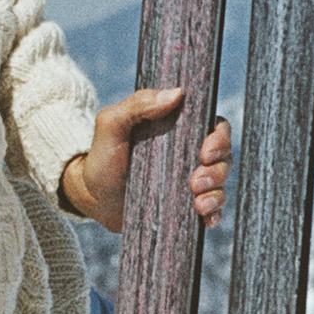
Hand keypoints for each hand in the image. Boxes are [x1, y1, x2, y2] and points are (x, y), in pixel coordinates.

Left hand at [60, 89, 232, 231]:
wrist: (91, 197)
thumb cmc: (101, 157)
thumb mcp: (111, 125)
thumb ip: (137, 105)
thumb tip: (176, 93)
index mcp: (179, 128)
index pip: (214, 126)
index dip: (220, 138)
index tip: (206, 152)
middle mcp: (190, 153)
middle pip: (223, 157)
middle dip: (218, 170)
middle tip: (196, 183)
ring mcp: (190, 181)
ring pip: (220, 184)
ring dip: (216, 194)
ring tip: (198, 204)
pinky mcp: (186, 205)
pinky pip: (211, 210)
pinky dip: (214, 215)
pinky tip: (205, 219)